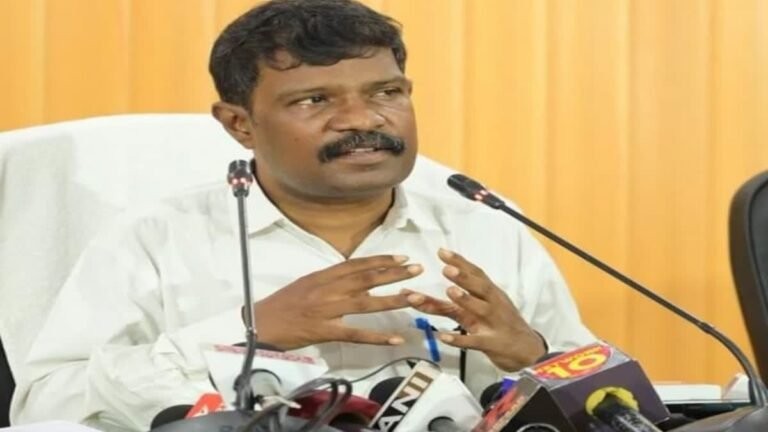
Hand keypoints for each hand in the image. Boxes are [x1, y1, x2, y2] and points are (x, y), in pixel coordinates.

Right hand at [251, 255, 421, 349]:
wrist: (260, 324)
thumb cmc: (282, 305)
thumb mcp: (306, 284)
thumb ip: (331, 281)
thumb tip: (357, 280)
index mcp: (322, 276)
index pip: (356, 264)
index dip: (380, 261)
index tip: (402, 258)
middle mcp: (327, 289)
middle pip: (366, 279)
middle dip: (393, 274)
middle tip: (417, 270)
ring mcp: (326, 310)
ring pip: (365, 303)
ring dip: (392, 300)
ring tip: (414, 298)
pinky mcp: (324, 331)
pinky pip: (354, 334)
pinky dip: (376, 337)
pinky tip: (395, 339)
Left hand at [403, 248, 544, 370]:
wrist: (528, 352)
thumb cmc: (501, 326)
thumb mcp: (477, 313)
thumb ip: (448, 306)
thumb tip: (420, 297)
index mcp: (491, 295)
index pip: (476, 274)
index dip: (460, 262)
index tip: (442, 251)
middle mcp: (494, 305)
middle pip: (481, 288)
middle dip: (464, 277)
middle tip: (447, 269)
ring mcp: (495, 324)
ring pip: (482, 310)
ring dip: (466, 300)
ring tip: (450, 291)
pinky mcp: (492, 344)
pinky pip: (475, 341)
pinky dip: (460, 339)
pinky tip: (444, 337)